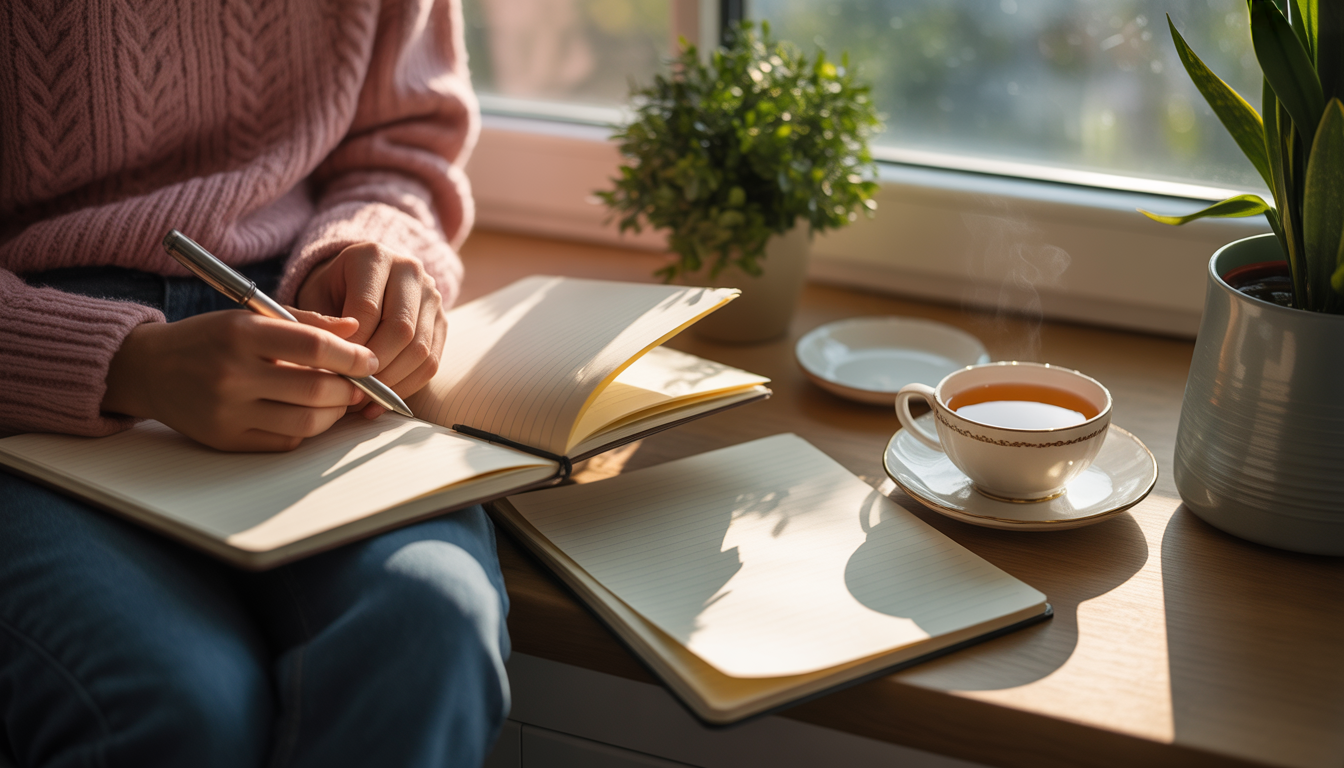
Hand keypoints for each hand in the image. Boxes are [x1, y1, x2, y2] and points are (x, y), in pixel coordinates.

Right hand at [102, 310, 378, 451]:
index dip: (352, 356)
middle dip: (350, 389)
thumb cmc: (210, 338)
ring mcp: (228, 411)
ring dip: (335, 413)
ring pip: (307, 422)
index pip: (314, 346)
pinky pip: (286, 441)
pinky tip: (307, 413)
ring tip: (339, 400)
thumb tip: (356, 330)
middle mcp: (233, 374)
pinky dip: (306, 429)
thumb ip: (306, 321)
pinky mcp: (227, 439)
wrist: (150, 369)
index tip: (369, 360)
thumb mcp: (251, 315)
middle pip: (316, 390)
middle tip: (360, 384)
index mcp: (241, 334)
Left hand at [296, 243, 445, 416]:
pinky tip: (382, 402)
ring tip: (364, 400)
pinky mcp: (442, 321)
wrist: (356, 282)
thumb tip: (339, 357)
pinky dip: (407, 387)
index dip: (351, 345)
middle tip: (350, 390)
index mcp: (373, 256)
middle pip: (401, 329)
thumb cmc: (329, 293)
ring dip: (392, 381)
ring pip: (421, 349)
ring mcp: (432, 296)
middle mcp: (410, 270)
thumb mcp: (313, 298)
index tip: (332, 370)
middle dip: (375, 367)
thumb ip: (318, 324)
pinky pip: (432, 362)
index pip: (368, 309)